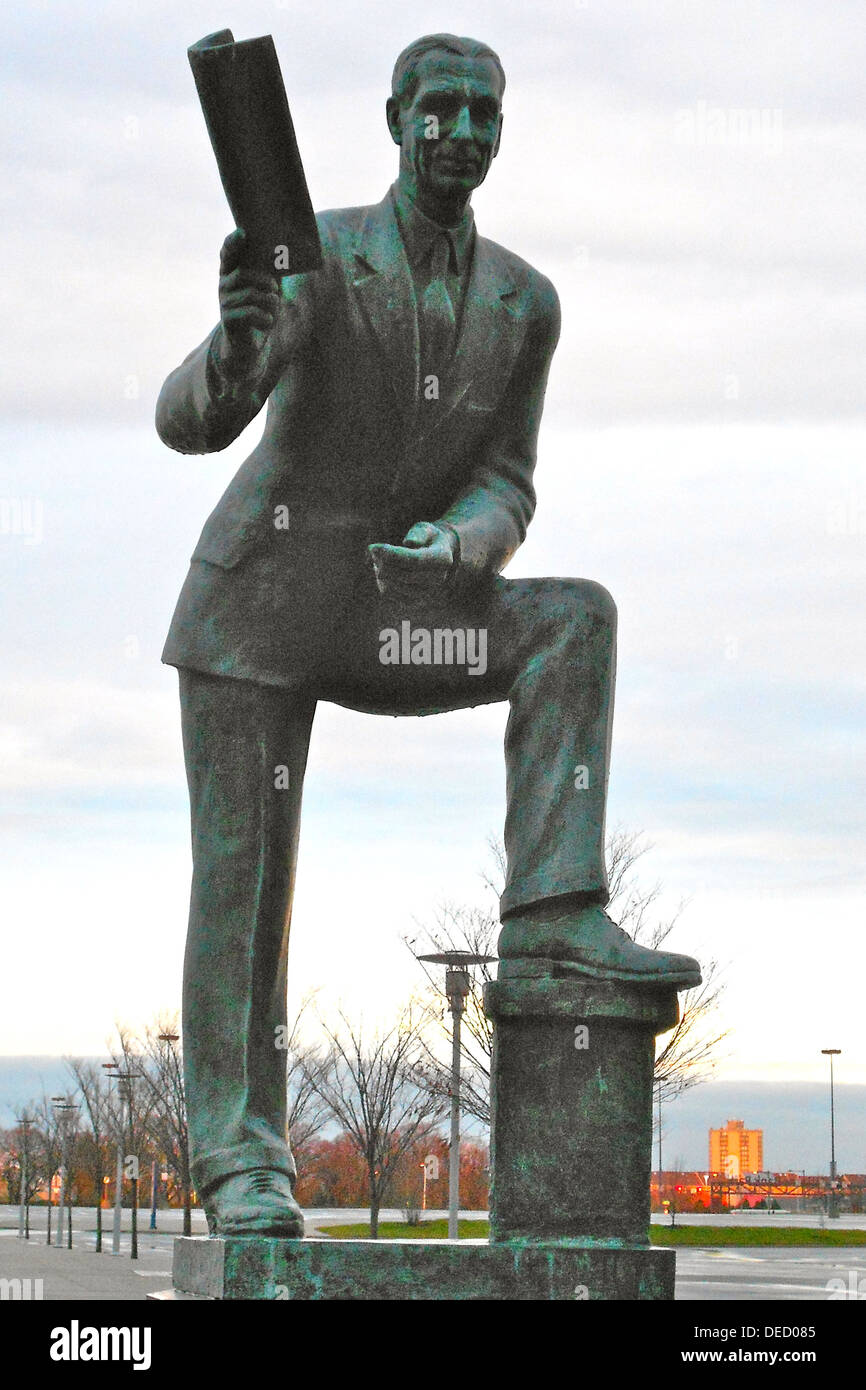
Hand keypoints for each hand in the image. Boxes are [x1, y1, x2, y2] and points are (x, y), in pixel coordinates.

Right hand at [214, 228, 280, 376]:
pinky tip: (269, 321)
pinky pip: (250, 313)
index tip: (243, 234)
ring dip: (268, 301)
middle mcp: (224, 285)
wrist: (247, 345)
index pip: (227, 253)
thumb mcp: (267, 289)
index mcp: (231, 273)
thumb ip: (272, 271)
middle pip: (242, 274)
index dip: (233, 242)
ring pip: (250, 294)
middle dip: (263, 280)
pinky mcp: (228, 319)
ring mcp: (224, 302)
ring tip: (275, 308)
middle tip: (275, 288)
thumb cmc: (260, 311)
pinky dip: (265, 317)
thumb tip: (289, 254)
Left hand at [368, 522, 456, 598]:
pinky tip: (381, 569)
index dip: (392, 554)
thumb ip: (419, 533)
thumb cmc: (427, 539)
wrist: (435, 559)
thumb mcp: (425, 529)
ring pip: (393, 586)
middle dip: (382, 561)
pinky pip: (389, 593)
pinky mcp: (413, 602)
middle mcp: (437, 580)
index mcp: (442, 560)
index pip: (415, 560)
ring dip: (380, 570)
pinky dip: (380, 580)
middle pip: (402, 574)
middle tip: (373, 549)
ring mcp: (426, 594)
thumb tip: (409, 542)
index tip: (373, 547)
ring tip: (378, 558)